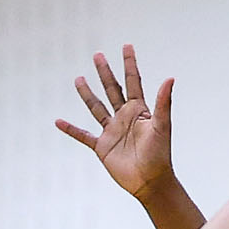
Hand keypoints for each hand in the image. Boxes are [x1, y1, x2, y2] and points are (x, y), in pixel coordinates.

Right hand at [56, 44, 173, 200]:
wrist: (151, 182)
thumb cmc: (160, 155)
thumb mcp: (161, 126)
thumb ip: (163, 103)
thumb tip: (170, 78)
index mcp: (139, 111)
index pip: (133, 82)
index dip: (130, 64)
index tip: (127, 45)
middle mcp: (124, 118)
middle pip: (112, 90)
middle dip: (105, 73)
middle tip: (98, 55)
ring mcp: (112, 131)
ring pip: (97, 108)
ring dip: (87, 94)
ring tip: (78, 78)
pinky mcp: (103, 147)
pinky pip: (83, 136)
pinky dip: (71, 130)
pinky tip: (58, 122)